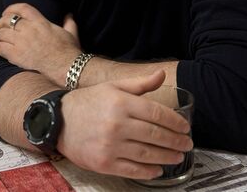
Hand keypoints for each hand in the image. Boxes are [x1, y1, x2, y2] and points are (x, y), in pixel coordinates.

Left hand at [0, 3, 80, 84]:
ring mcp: (22, 42)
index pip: (22, 8)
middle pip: (8, 20)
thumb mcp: (71, 33)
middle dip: (0, 23)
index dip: (11, 8)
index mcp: (41, 22)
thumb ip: (69, 22)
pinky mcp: (17, 55)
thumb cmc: (69, 51)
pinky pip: (0, 49)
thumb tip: (69, 15)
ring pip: (1, 34)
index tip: (6, 12)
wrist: (66, 66)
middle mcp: (30, 29)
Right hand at [58, 70, 192, 179]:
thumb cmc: (89, 101)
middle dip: (175, 140)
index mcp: (121, 103)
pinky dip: (148, 171)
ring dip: (167, 156)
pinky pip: (132, 170)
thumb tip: (162, 74)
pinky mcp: (104, 163)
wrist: (59, 120)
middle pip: (155, 135)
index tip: (185, 126)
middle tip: (187, 143)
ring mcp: (110, 145)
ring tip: (178, 156)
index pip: (156, 113)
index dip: (175, 121)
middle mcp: (117, 124)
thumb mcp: (114, 86)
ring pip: (147, 154)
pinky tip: (158, 169)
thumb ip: (140, 83)